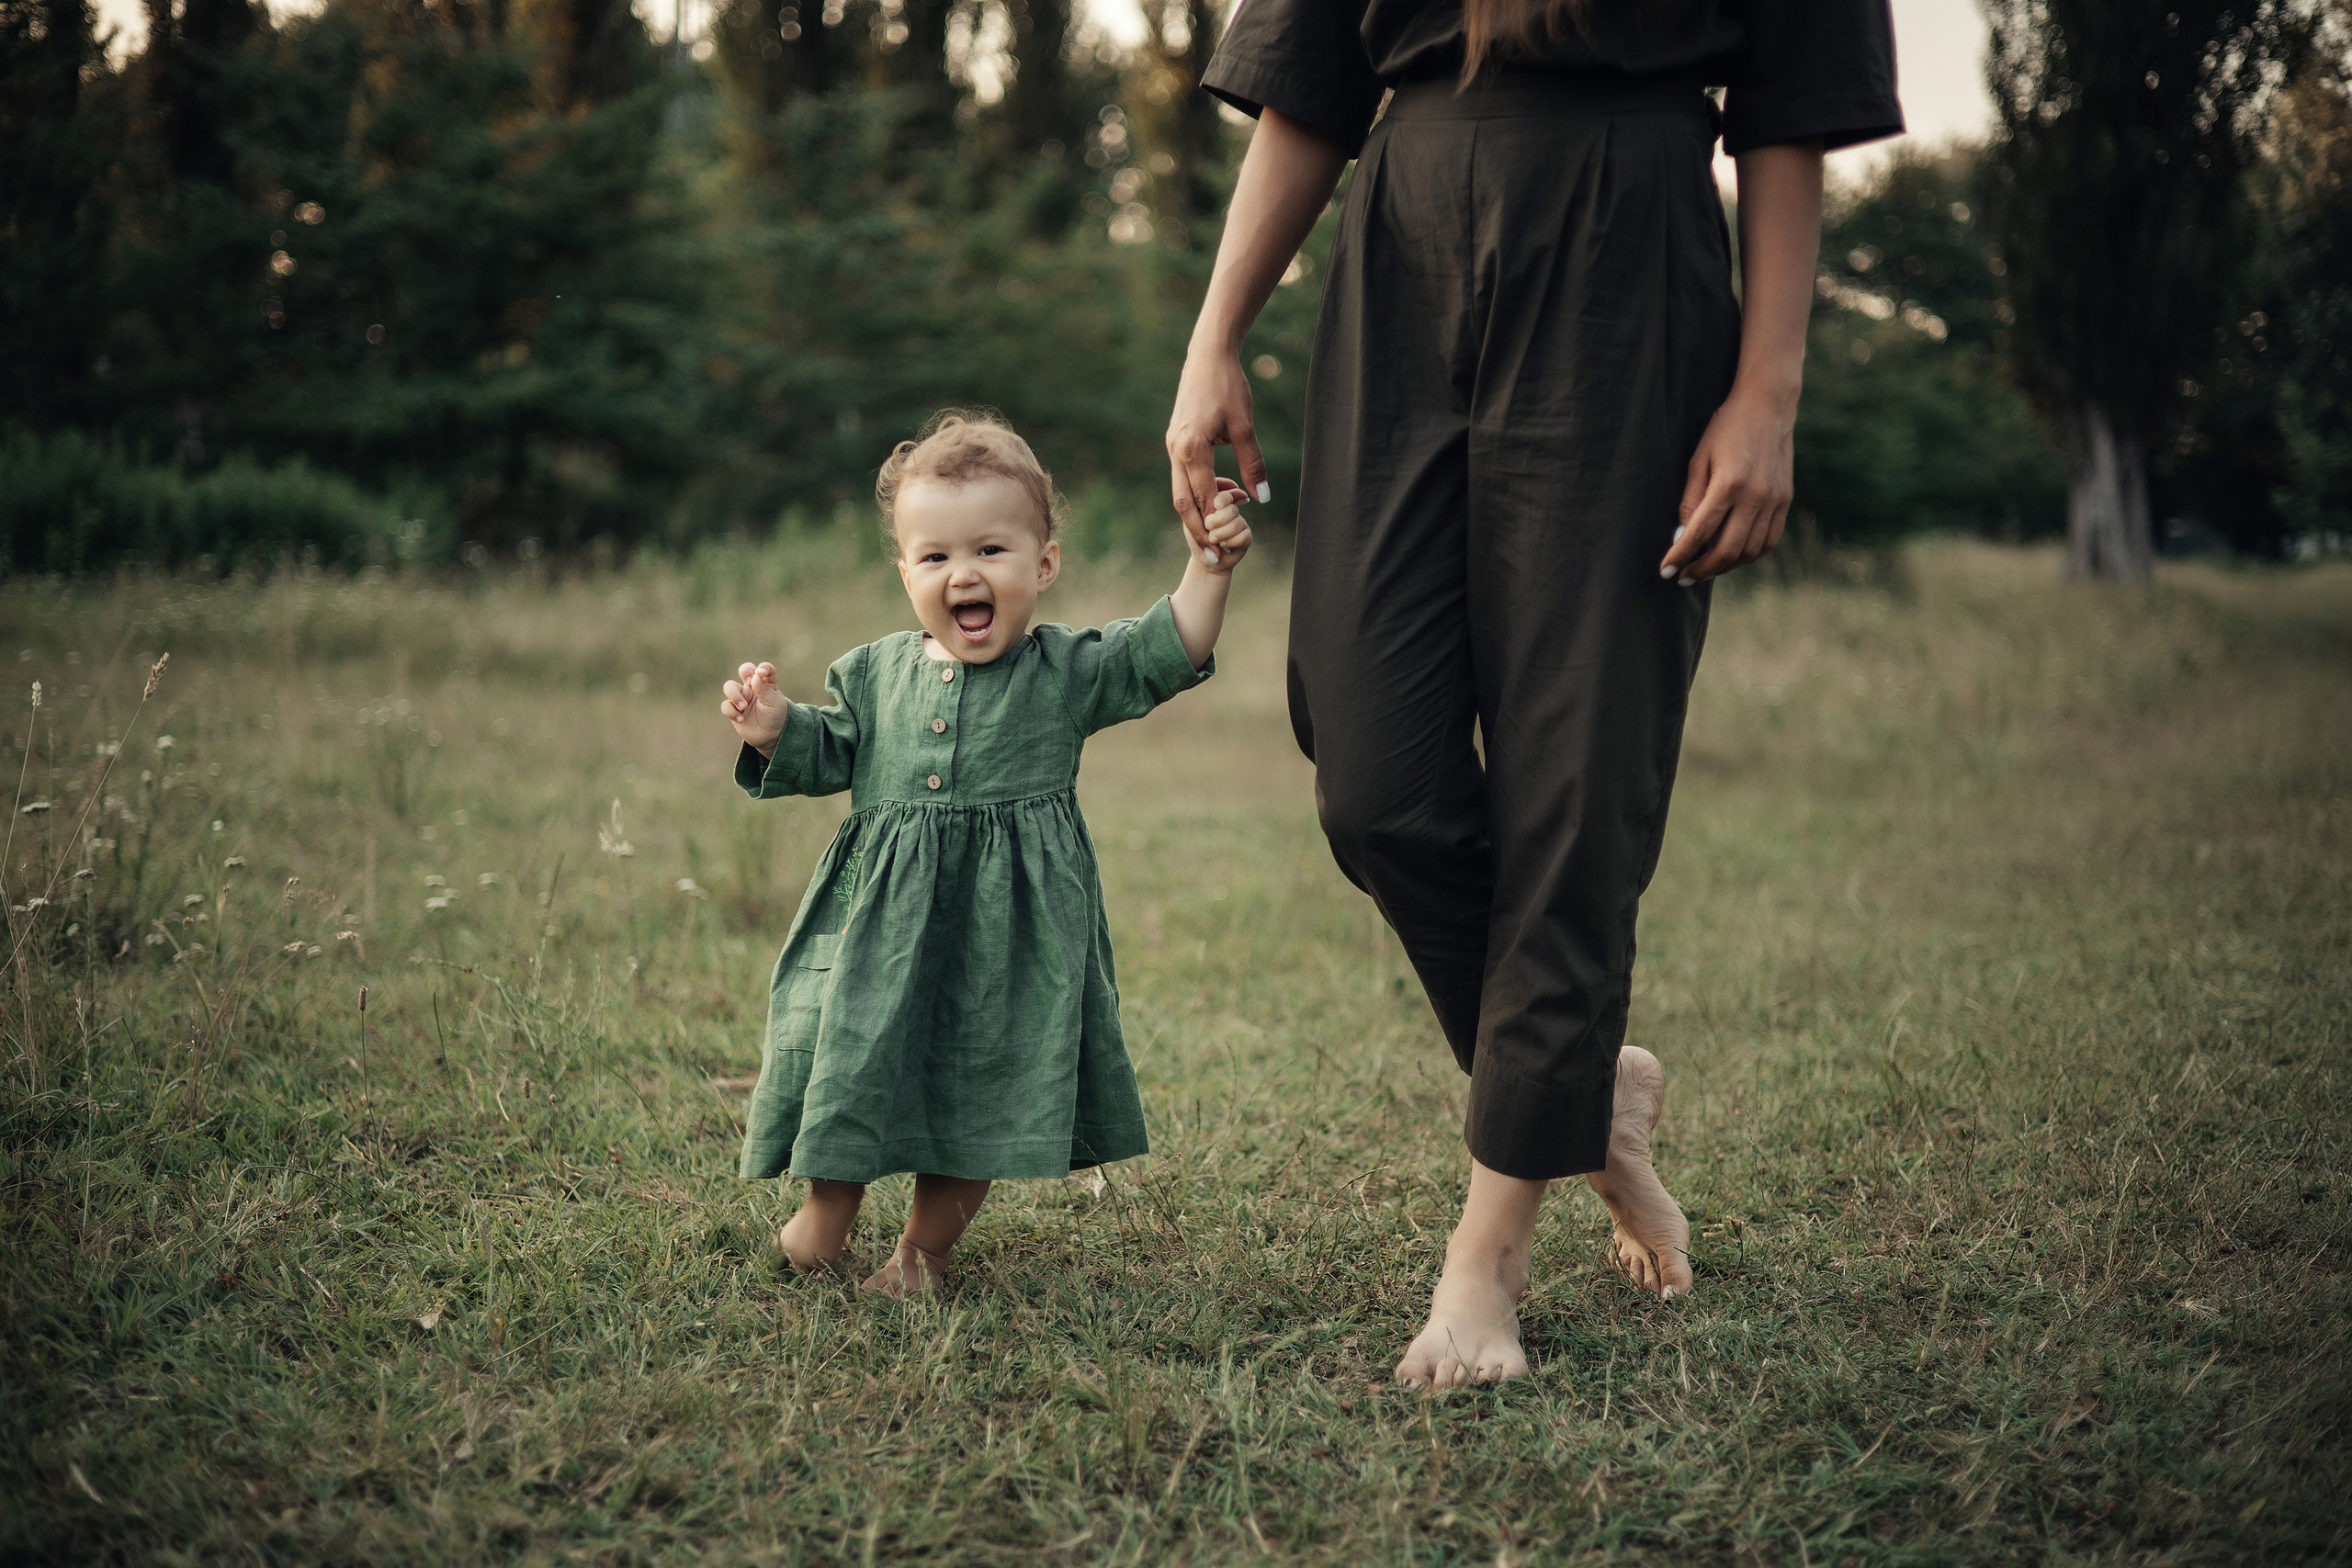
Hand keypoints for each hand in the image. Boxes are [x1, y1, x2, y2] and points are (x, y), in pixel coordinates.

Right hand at [720, 661, 787, 755]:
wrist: (771, 736)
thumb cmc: (776, 717)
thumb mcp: (775, 703)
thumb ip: (765, 689)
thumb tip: (756, 674)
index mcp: (766, 684)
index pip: (765, 669)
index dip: (764, 667)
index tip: (761, 673)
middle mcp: (753, 688)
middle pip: (744, 670)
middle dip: (745, 672)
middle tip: (750, 683)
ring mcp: (742, 698)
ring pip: (729, 686)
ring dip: (734, 695)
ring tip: (743, 707)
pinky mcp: (734, 710)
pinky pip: (726, 706)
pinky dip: (731, 712)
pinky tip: (741, 720)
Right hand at [1167, 351, 1268, 558]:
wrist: (1207, 355)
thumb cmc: (1229, 386)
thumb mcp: (1245, 427)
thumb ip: (1253, 464)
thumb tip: (1261, 499)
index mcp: (1191, 448)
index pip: (1203, 497)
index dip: (1215, 525)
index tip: (1225, 548)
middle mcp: (1175, 450)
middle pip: (1183, 502)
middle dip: (1197, 531)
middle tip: (1211, 556)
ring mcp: (1172, 446)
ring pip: (1179, 491)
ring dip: (1194, 515)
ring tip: (1211, 537)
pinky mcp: (1175, 441)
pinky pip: (1181, 476)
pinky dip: (1193, 495)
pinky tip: (1211, 504)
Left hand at [1195, 478, 1254, 573]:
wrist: (1206, 558)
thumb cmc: (1197, 537)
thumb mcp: (1193, 520)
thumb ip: (1202, 509)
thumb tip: (1218, 501)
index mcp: (1219, 501)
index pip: (1225, 493)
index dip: (1222, 499)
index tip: (1216, 505)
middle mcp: (1232, 509)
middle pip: (1231, 508)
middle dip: (1218, 520)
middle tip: (1208, 527)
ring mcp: (1241, 522)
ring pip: (1237, 522)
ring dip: (1222, 534)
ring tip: (1213, 539)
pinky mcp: (1247, 536)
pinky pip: (1243, 535)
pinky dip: (1230, 542)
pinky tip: (1224, 545)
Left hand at [1659, 386, 1797, 584]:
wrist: (1768, 407)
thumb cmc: (1725, 430)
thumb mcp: (1699, 460)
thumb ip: (1690, 500)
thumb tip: (1682, 538)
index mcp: (1729, 484)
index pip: (1700, 533)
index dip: (1680, 556)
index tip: (1666, 571)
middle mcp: (1756, 496)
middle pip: (1728, 550)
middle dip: (1702, 569)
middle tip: (1684, 577)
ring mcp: (1774, 500)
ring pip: (1750, 551)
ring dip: (1726, 566)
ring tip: (1706, 568)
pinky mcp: (1785, 501)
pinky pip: (1769, 540)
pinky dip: (1749, 555)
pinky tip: (1732, 556)